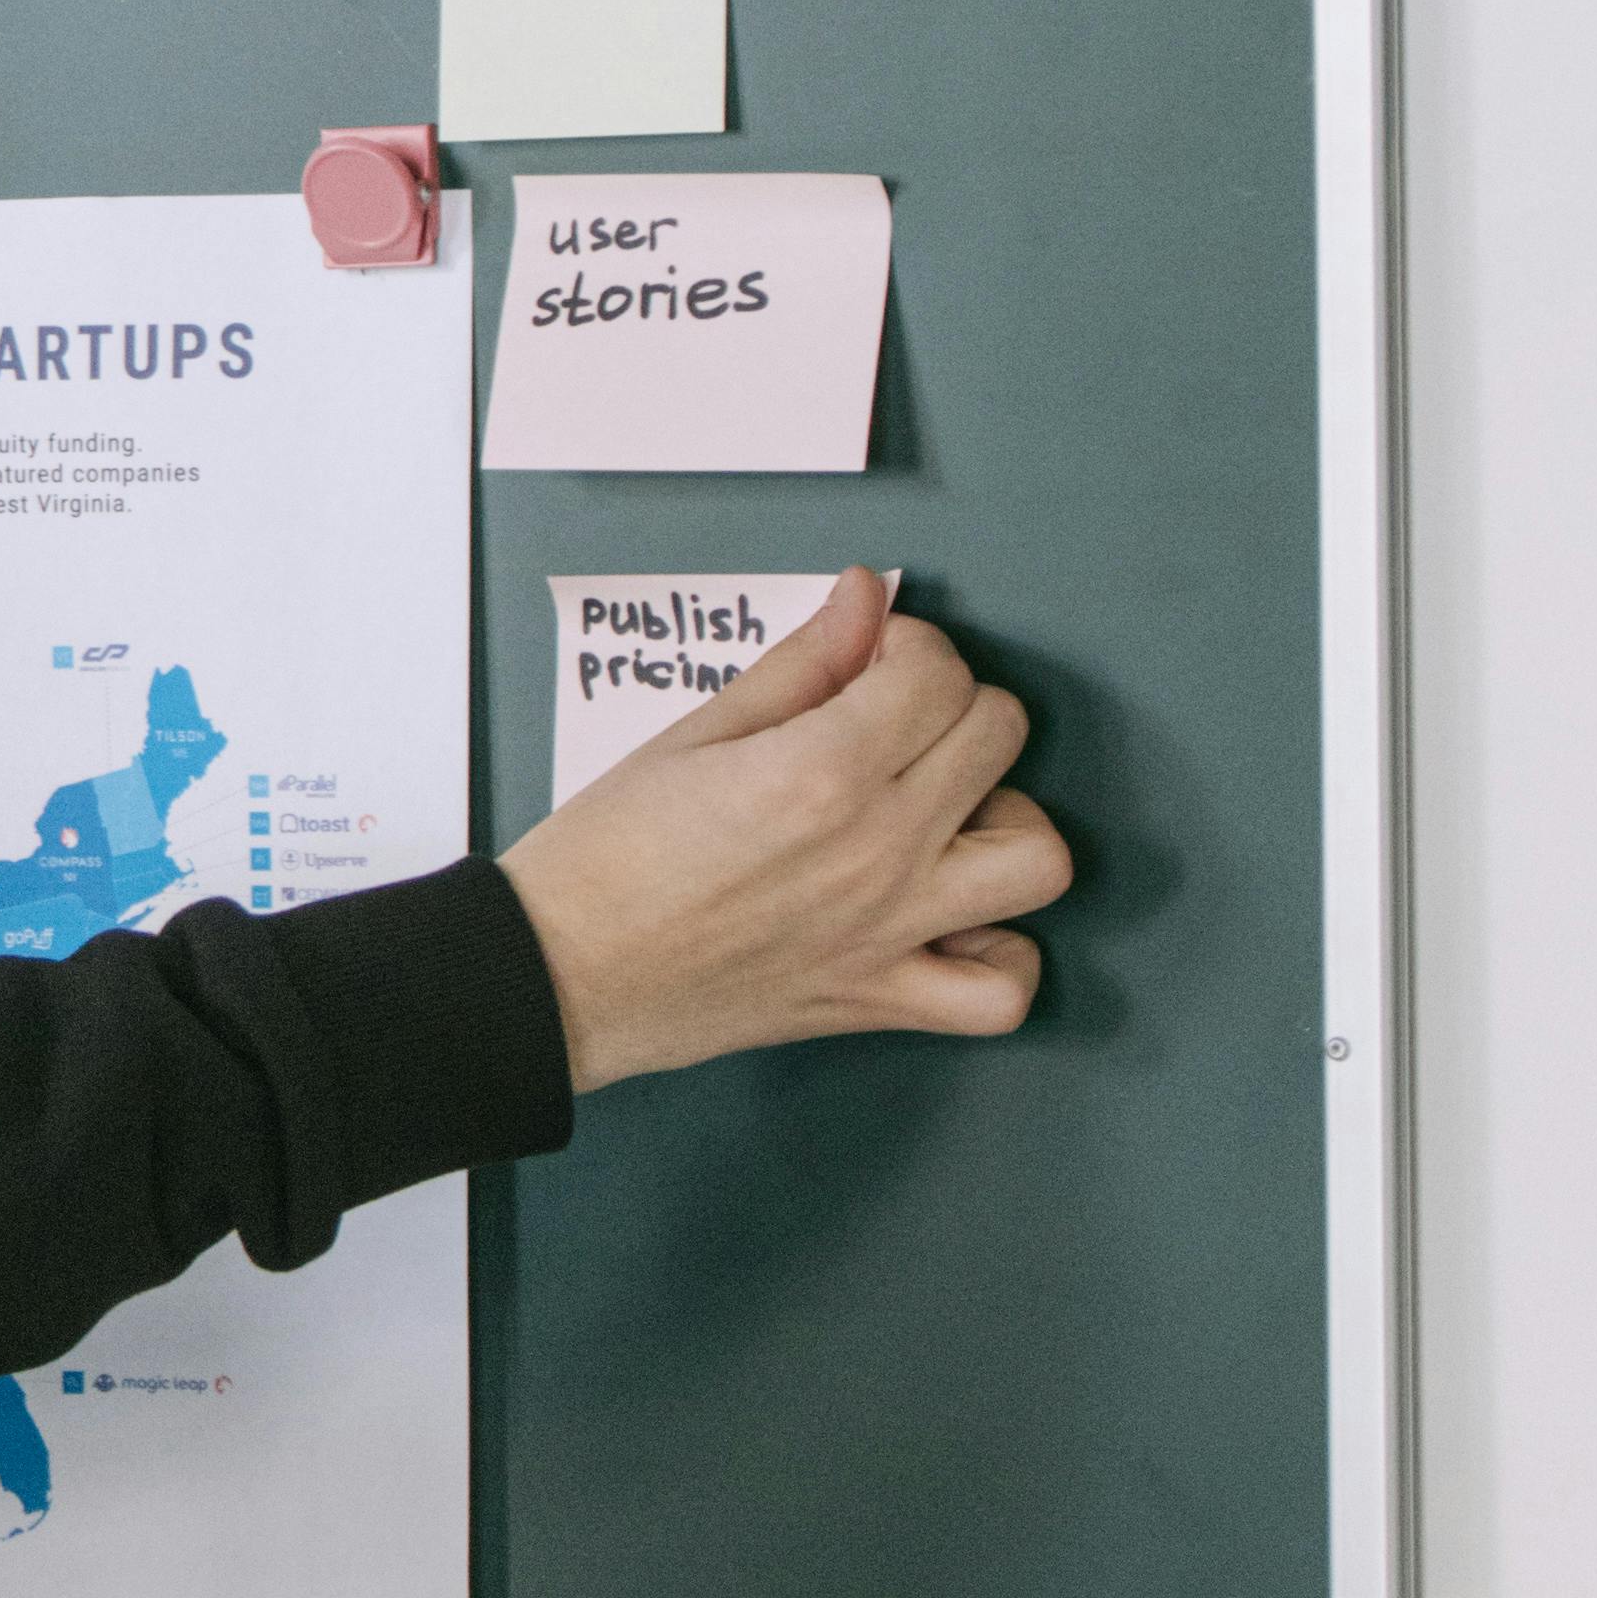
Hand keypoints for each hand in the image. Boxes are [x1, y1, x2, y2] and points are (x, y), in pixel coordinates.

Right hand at [499, 571, 1070, 1089]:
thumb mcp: (693, 734)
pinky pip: (1001, 993)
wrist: (560, 975)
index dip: (905, 649)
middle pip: (998, 736)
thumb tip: (864, 598)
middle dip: (952, 706)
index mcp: (823, 769)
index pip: (938, 671)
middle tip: (894, 721)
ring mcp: (890, 929)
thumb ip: (800, 665)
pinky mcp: (879, 998)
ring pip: (1036, 859)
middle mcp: (876, 847)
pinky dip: (999, 954)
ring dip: (1005, 820)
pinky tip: (952, 918)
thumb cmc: (605, 858)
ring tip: (944, 814)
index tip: (867, 663)